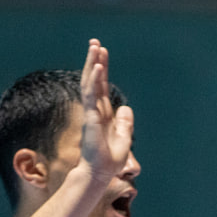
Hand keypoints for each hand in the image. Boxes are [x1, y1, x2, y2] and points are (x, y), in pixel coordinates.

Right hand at [79, 39, 133, 179]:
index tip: (103, 53)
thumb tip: (126, 108)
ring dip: (93, 64)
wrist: (100, 174)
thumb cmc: (109, 160)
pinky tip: (98, 66)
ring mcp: (91, 112)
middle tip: (95, 42)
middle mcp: (95, 110)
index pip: (101, 87)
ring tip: (95, 47)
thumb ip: (125, 123)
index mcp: (103, 113)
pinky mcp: (90, 117)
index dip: (102, 70)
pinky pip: (91, 95)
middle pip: (94, 80)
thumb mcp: (123, 138)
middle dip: (95, 61)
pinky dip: (93, 80)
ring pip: (90, 83)